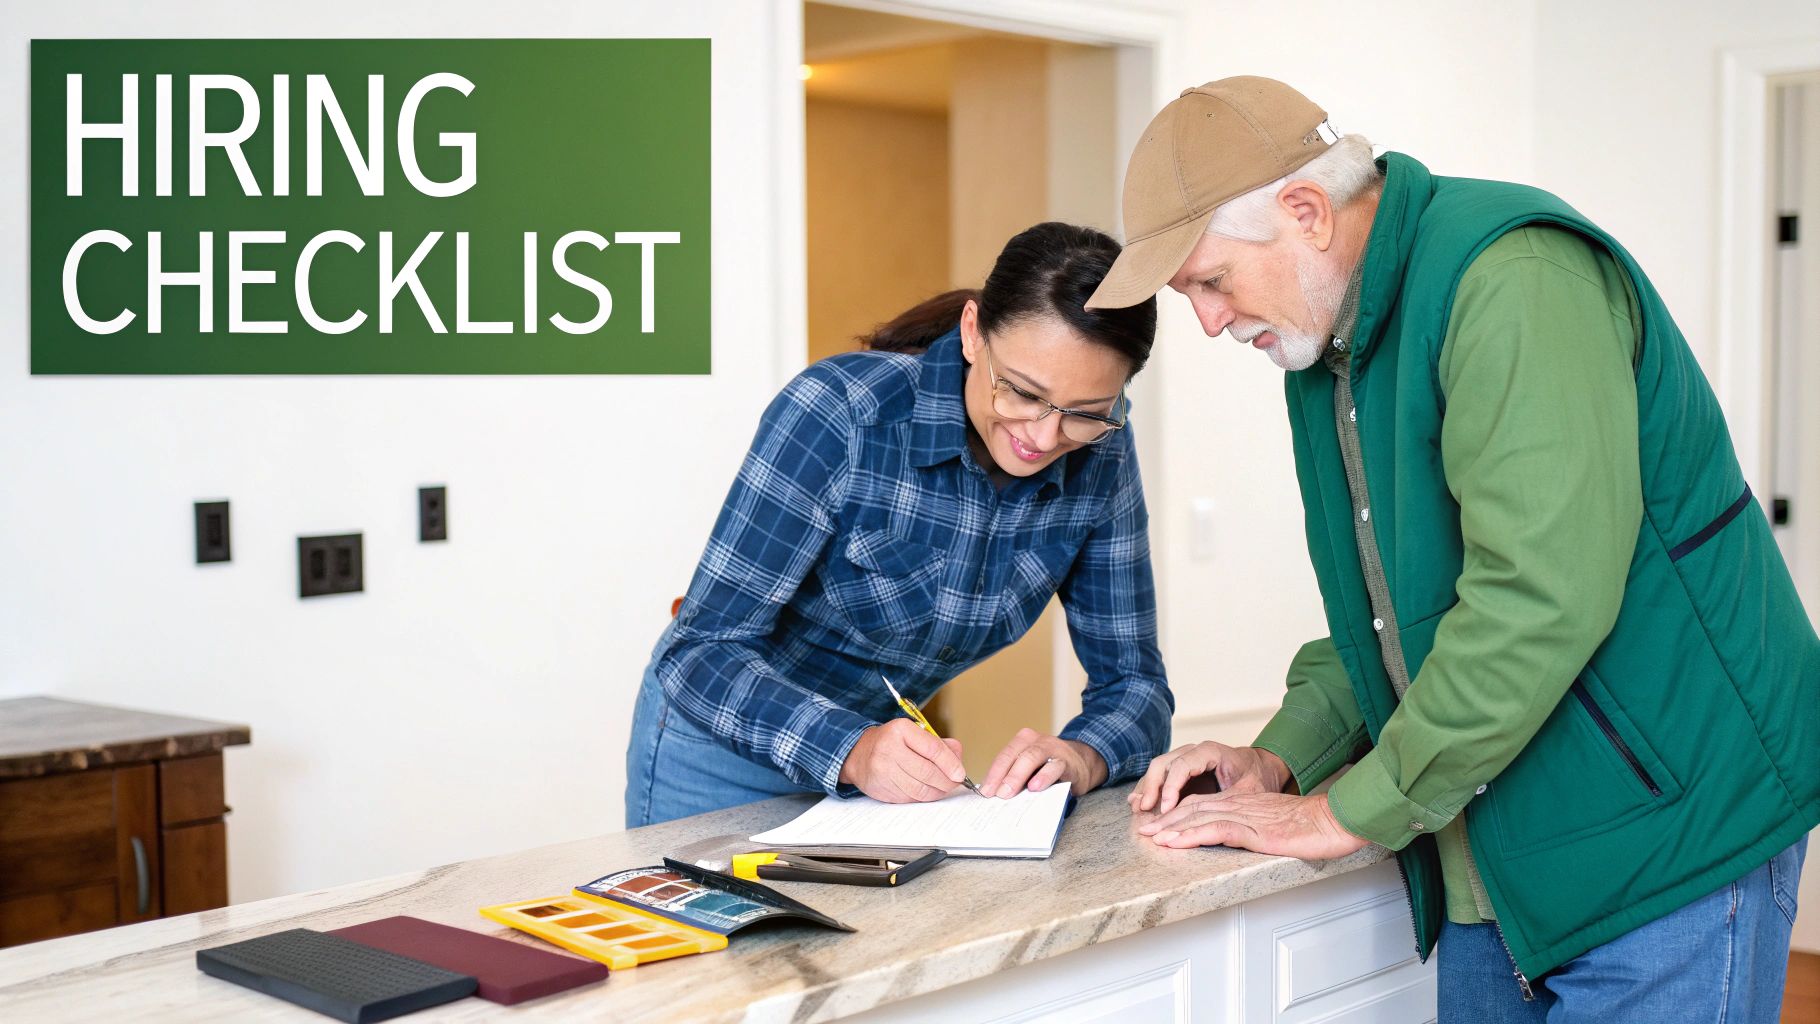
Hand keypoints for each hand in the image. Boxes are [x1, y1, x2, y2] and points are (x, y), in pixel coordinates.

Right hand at [839, 720, 966, 802]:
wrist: (857, 754)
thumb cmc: (891, 742)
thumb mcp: (913, 733)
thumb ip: (938, 744)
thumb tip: (958, 757)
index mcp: (900, 730)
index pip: (933, 749)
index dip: (950, 763)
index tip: (960, 773)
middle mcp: (889, 749)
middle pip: (928, 772)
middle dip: (947, 781)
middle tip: (955, 783)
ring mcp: (883, 770)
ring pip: (920, 788)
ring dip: (937, 792)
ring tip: (943, 788)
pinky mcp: (881, 788)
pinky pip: (910, 797)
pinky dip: (923, 797)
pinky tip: (927, 791)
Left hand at [980, 728, 1106, 797]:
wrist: (1082, 763)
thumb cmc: (1049, 768)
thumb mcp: (1030, 769)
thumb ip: (1015, 777)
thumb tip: (994, 795)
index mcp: (1022, 741)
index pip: (1004, 757)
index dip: (993, 774)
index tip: (985, 792)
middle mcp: (1035, 741)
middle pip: (1015, 756)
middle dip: (1003, 776)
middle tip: (996, 795)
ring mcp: (1052, 748)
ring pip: (1032, 757)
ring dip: (1018, 776)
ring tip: (1009, 793)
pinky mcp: (1067, 761)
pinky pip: (1054, 767)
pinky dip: (1043, 777)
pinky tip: (1035, 787)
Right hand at [1127, 741, 1290, 814]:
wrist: (1261, 770)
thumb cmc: (1257, 780)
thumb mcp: (1247, 792)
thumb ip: (1224, 800)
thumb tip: (1198, 816)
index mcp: (1210, 751)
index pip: (1182, 766)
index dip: (1171, 788)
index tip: (1166, 809)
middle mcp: (1194, 751)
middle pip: (1164, 763)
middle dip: (1152, 787)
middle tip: (1143, 808)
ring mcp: (1186, 758)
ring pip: (1158, 768)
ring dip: (1147, 788)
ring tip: (1137, 807)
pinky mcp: (1182, 770)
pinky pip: (1161, 776)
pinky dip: (1151, 789)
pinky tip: (1140, 803)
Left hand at [1136, 791, 1369, 858]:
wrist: (1332, 821)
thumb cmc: (1309, 825)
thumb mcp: (1273, 823)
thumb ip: (1253, 826)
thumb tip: (1237, 836)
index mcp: (1242, 802)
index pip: (1200, 804)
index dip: (1176, 812)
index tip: (1158, 822)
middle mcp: (1238, 804)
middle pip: (1192, 808)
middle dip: (1166, 818)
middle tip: (1143, 828)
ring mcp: (1243, 815)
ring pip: (1198, 817)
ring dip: (1171, 827)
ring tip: (1150, 836)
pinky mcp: (1252, 829)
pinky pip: (1215, 830)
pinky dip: (1191, 835)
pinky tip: (1175, 842)